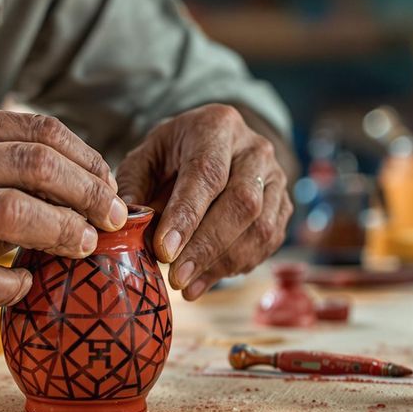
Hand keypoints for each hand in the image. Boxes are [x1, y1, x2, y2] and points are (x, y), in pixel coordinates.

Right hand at [0, 103, 128, 315]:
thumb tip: (72, 180)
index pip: (40, 132)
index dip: (87, 160)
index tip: (108, 186)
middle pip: (36, 166)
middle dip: (88, 194)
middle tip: (111, 218)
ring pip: (13, 212)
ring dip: (62, 232)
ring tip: (82, 247)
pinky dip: (14, 283)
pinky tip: (24, 285)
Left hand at [116, 104, 291, 300]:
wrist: (213, 145)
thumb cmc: (173, 154)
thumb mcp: (146, 157)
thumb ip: (134, 186)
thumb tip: (128, 223)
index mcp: (217, 126)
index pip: (207, 173)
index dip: (187, 215)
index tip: (164, 250)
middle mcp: (255, 149)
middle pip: (241, 202)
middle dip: (207, 246)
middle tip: (176, 277)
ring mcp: (276, 178)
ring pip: (260, 228)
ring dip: (222, 263)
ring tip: (187, 284)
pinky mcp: (284, 205)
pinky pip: (269, 242)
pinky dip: (238, 266)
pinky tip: (207, 278)